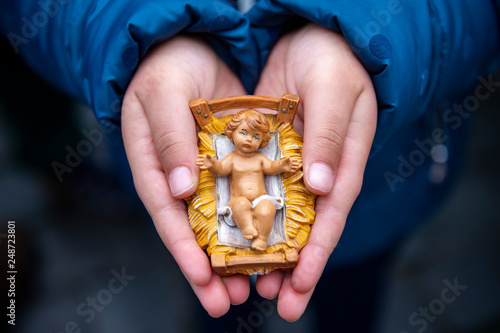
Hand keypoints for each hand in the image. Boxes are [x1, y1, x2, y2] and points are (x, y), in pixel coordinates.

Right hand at [121, 35, 248, 316]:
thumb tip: (179, 189)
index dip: (184, 249)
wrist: (189, 49)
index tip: (201, 277)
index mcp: (156, 168)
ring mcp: (208, 174)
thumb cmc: (166, 70)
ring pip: (223, 222)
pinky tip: (273, 241)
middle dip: (210, 270)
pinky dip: (256, 220)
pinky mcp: (234, 163)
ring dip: (238, 254)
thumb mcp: (162, 97)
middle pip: (195, 232)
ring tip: (255, 287)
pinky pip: (246, 195)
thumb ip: (169, 139)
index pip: (168, 216)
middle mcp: (181, 180)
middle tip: (227, 303)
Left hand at [253, 23, 376, 320]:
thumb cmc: (333, 61)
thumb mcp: (334, 92)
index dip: (316, 254)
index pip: (330, 216)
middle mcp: (316, 173)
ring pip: (276, 215)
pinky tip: (227, 233)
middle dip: (292, 267)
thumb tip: (321, 186)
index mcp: (340, 164)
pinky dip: (243, 211)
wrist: (313, 37)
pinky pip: (252, 187)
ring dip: (263, 248)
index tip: (300, 285)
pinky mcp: (266, 153)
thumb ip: (327, 136)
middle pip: (304, 228)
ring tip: (246, 282)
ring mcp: (290, 166)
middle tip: (275, 301)